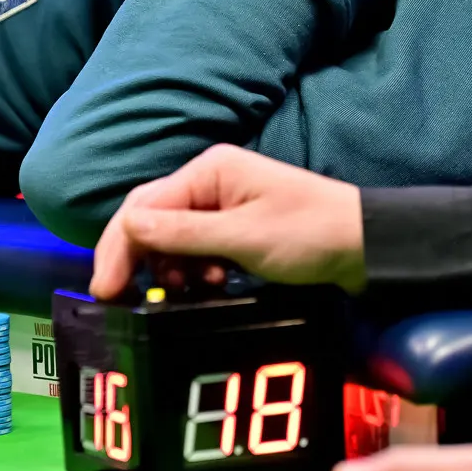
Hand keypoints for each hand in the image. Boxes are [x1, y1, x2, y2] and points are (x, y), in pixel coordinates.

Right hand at [90, 145, 363, 300]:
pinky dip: (190, 269)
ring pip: (169, 235)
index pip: (143, 207)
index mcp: (209, 171)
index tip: (106, 290)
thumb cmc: (311, 234)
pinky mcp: (234, 225)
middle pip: (150, 217)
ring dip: (167, 267)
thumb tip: (129, 227)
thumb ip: (184, 233)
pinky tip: (204, 285)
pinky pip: (194, 246)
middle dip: (134, 258)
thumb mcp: (244, 238)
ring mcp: (222, 202)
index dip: (118, 247)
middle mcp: (210, 180)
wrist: (366, 246)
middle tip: (122, 299)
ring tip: (183, 291)